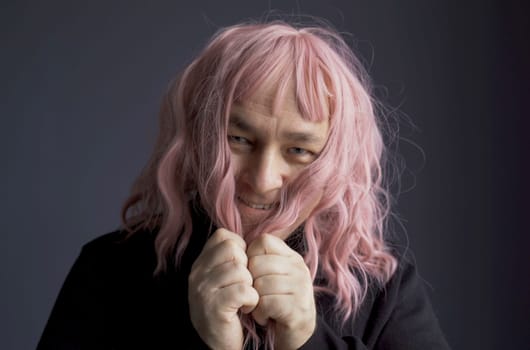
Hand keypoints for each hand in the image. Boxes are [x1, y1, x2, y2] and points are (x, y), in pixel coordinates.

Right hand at [188, 229, 258, 349]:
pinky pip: (244, 290)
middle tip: (245, 284)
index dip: (240, 249)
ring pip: (240, 270)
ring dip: (250, 285)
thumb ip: (231, 257)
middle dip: (246, 266)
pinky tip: (246, 307)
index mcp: (200, 263)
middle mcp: (197, 274)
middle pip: (233, 249)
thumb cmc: (229, 307)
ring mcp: (203, 291)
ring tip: (245, 298)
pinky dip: (252, 299)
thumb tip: (253, 239)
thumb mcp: (223, 278)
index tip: (241, 268)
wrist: (220, 343)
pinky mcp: (214, 308)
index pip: (224, 236)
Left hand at [247, 234, 315, 349]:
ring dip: (254, 300)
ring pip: (260, 284)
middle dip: (250, 282)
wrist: (297, 332)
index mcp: (292, 257)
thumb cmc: (278, 301)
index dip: (250, 256)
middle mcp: (299, 268)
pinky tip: (265, 317)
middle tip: (256, 295)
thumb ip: (262, 259)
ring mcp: (301, 287)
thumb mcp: (274, 275)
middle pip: (257, 263)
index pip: (263, 241)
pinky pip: (266, 303)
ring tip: (262, 306)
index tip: (253, 274)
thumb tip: (237, 245)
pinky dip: (260, 313)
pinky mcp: (298, 308)